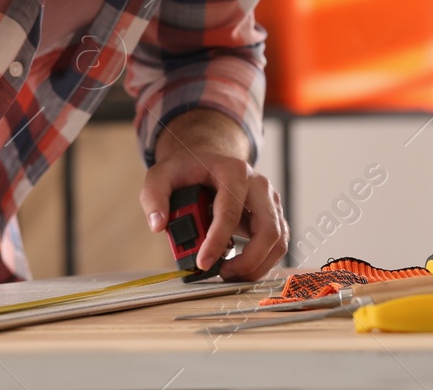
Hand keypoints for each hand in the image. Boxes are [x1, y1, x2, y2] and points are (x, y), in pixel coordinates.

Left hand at [137, 108, 287, 280]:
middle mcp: (258, 185)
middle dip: (248, 260)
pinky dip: (261, 262)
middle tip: (223, 274)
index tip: (203, 263)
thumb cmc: (186, 168)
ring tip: (228, 274)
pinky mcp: (272, 215)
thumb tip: (158, 225)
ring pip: (278, 241)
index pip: (229, 212)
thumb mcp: (161, 175)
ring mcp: (269, 201)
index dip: (217, 241)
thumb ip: (154, 196)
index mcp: (232, 171)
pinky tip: (239, 268)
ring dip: (257, 265)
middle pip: (268, 230)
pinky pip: (276, 244)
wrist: (206, 159)